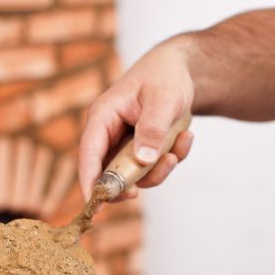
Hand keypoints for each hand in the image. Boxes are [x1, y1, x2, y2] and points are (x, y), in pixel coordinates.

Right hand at [79, 40, 194, 200]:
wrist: (182, 71)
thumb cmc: (166, 76)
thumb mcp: (163, 98)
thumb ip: (152, 128)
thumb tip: (142, 160)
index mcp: (103, 116)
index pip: (89, 153)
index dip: (89, 179)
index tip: (93, 203)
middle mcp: (109, 134)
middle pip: (108, 172)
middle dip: (129, 181)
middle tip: (140, 192)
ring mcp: (125, 146)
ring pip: (134, 175)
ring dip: (160, 168)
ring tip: (182, 141)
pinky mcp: (142, 152)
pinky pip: (153, 169)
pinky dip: (172, 158)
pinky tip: (185, 138)